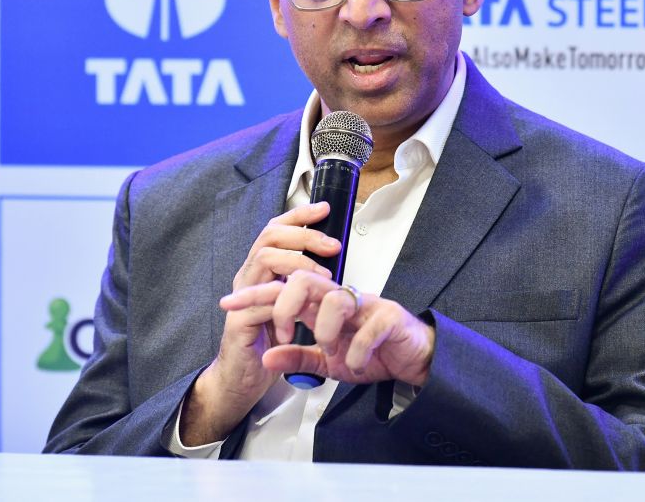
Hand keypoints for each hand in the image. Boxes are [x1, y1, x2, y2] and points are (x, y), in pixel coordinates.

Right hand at [181, 203, 339, 444]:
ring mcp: (241, 296)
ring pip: (265, 259)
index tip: (324, 209)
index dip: (298, 216)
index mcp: (261, 271)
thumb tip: (331, 261)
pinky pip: (261, 298)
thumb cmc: (268, 342)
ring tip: (323, 275)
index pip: (275, 230)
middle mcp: (248, 277)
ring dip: (298, 263)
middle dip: (304, 235)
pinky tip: (307, 304)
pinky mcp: (239, 320)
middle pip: (270, 237)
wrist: (242, 379)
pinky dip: (287, 299)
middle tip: (332, 245)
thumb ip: (303, 283)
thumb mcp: (291, 306)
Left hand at [220, 270, 435, 386]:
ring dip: (324, 331)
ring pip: (334, 298)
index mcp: (322, 306)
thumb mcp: (328, 363)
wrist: (415, 361)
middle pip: (304, 281)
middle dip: (285, 307)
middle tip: (284, 335)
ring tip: (330, 351)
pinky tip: (356, 363)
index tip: (230, 304)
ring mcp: (366, 305)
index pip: (284, 290)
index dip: (256, 295)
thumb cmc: (375, 353)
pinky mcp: (389, 317)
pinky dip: (356, 350)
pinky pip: (367, 326)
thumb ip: (298, 358)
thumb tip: (268, 357)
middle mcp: (341, 299)